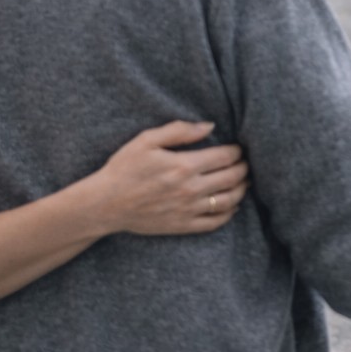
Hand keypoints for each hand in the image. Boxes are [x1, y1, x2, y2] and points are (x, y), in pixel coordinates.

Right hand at [94, 121, 248, 236]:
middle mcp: (191, 189)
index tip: (239, 148)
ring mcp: (189, 210)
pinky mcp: (184, 226)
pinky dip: (229, 213)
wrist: (105, 204)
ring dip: (242, 189)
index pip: (225, 157)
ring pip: (229, 200)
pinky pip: (216, 222)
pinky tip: (231, 204)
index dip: (237, 151)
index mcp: (183, 166)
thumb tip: (210, 126)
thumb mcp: (146, 140)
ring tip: (244, 181)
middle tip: (245, 162)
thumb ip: (179, 130)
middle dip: (243, 168)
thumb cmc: (124, 168)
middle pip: (232, 178)